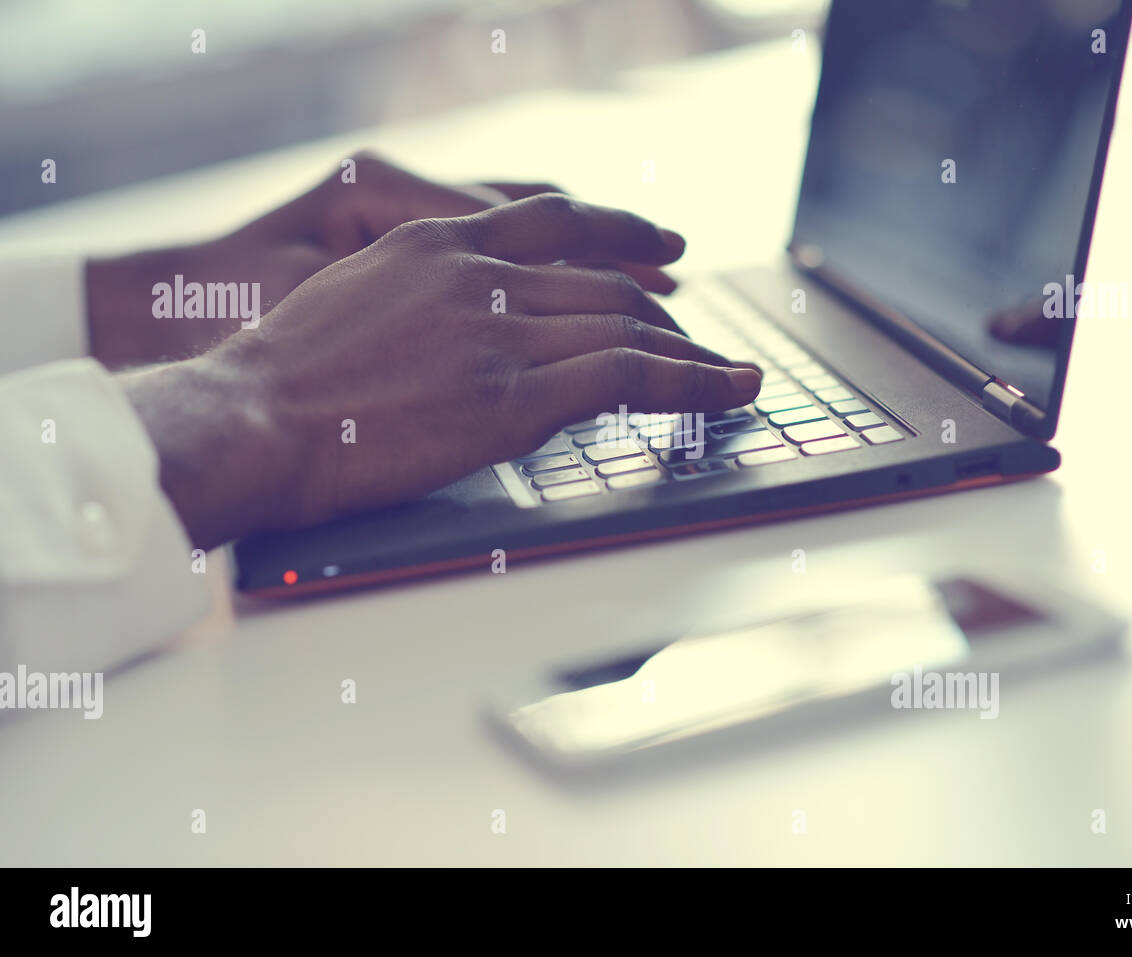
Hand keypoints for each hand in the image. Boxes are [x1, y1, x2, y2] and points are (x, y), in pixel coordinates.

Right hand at [120, 194, 760, 547]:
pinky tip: (731, 388)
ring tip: (732, 372)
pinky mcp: (514, 397)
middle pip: (604, 282)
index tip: (660, 245)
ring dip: (691, 350)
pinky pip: (629, 378)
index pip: (555, 222)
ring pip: (627, 326)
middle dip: (661, 312)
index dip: (621, 233)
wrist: (249, 421)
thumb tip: (463, 324)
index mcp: (436, 244)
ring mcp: (499, 333)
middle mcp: (478, 275)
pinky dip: (693, 382)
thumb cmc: (280, 381)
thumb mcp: (353, 300)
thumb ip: (423, 296)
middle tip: (699, 336)